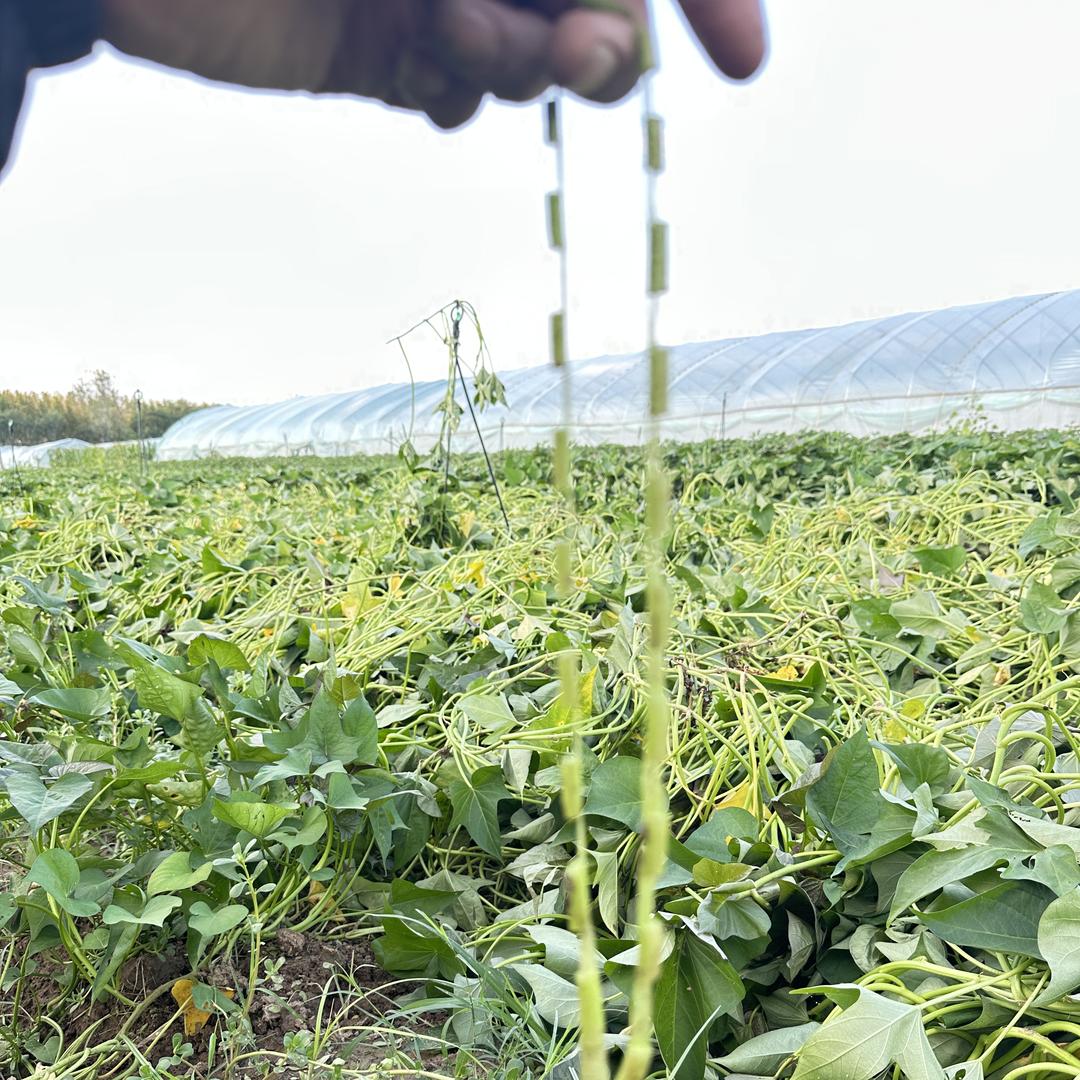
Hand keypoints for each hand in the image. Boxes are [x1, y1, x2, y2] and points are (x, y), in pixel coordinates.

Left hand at [103, 0, 765, 129]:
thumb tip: (606, 22)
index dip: (704, 0)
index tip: (743, 62)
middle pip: (598, 9)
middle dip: (604, 45)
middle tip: (573, 58)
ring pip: (533, 61)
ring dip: (516, 65)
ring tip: (445, 28)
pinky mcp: (382, 52)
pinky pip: (459, 97)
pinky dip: (457, 96)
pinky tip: (417, 70)